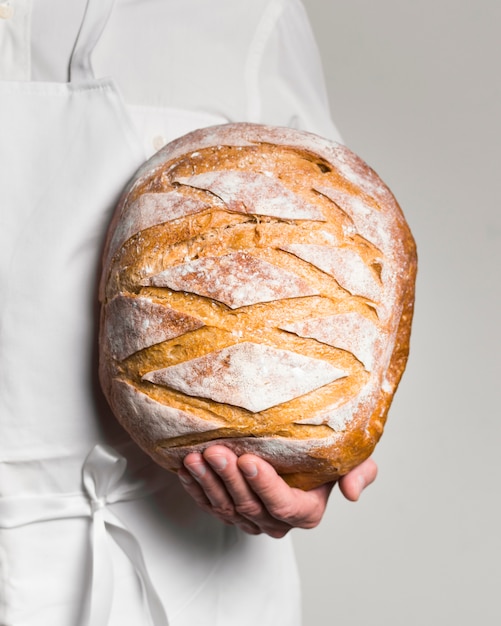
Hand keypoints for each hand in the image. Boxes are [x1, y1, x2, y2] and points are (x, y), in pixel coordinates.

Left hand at [178, 446, 376, 537]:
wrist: (298, 454)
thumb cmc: (324, 455)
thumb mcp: (351, 459)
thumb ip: (361, 472)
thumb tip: (351, 493)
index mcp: (305, 512)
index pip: (283, 505)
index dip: (265, 485)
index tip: (249, 461)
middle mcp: (276, 521)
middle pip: (249, 506)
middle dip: (230, 478)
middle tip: (216, 452)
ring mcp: (250, 518)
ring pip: (226, 507)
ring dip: (207, 482)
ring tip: (195, 459)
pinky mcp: (229, 511)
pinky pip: (209, 505)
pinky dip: (195, 488)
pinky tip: (186, 470)